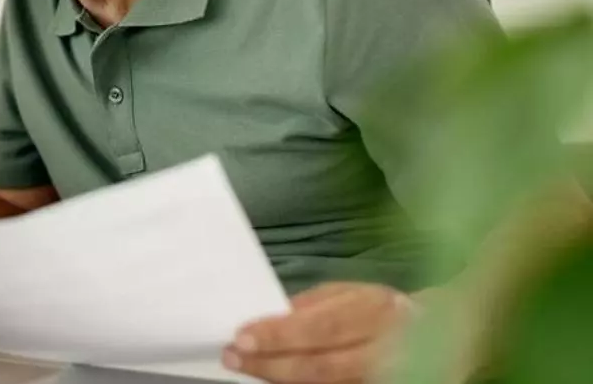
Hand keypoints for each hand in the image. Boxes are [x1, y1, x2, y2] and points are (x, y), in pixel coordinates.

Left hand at [223, 282, 414, 383]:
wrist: (437, 335)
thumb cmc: (380, 310)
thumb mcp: (350, 293)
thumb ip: (311, 305)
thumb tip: (268, 317)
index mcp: (375, 312)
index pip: (321, 327)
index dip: (280, 335)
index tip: (241, 336)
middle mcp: (383, 351)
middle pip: (320, 366)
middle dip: (270, 365)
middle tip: (232, 358)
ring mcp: (380, 378)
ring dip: (279, 379)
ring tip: (247, 369)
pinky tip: (274, 379)